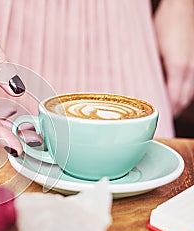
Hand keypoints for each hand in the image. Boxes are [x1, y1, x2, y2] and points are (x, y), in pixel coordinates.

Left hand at [154, 0, 193, 116]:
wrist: (180, 8)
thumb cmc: (164, 25)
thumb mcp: (151, 50)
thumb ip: (149, 69)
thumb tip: (140, 85)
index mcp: (178, 68)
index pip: (174, 100)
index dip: (165, 112)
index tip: (154, 120)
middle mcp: (189, 69)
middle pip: (183, 101)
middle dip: (170, 111)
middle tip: (156, 118)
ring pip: (188, 95)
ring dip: (177, 104)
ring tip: (163, 110)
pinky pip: (190, 85)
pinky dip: (182, 94)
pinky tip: (171, 94)